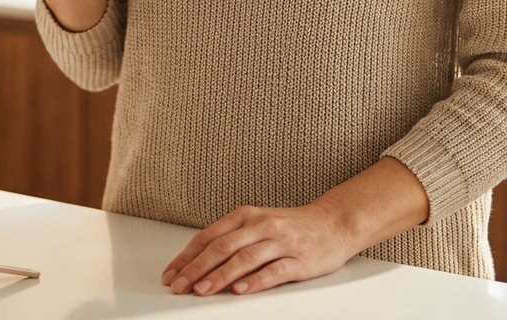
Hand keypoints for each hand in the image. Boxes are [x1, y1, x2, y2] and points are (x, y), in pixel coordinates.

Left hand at [161, 202, 355, 296]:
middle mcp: (261, 225)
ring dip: (220, 276)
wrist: (334, 222)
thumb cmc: (292, 226)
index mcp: (246, 215)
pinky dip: (255, 281)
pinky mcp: (300, 259)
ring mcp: (281, 241)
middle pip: (222, 247)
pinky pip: (274, 271)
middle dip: (196, 268)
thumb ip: (232, 239)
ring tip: (202, 290)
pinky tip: (240, 290)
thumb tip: (198, 263)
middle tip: (179, 285)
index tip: (171, 273)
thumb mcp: (258, 223)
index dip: (187, 256)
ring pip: (244, 259)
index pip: (209, 236)